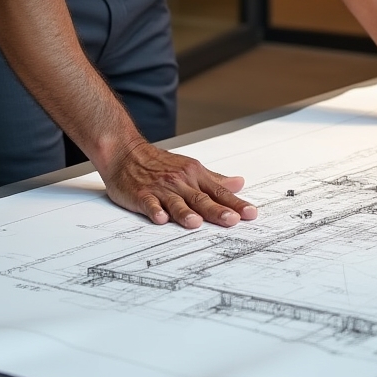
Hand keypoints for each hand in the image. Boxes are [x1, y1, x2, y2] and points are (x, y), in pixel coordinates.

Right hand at [100, 139, 257, 228]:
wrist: (126, 153)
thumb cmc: (159, 163)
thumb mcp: (190, 167)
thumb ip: (215, 179)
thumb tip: (239, 183)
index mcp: (194, 175)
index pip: (219, 192)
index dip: (235, 203)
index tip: (251, 213)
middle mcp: (180, 182)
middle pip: (202, 199)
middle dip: (217, 210)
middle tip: (232, 220)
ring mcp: (160, 189)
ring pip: (176, 202)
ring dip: (185, 212)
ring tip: (196, 222)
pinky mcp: (141, 195)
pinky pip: (149, 204)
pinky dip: (154, 210)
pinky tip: (160, 218)